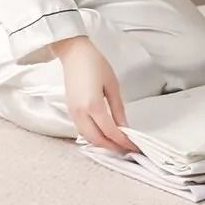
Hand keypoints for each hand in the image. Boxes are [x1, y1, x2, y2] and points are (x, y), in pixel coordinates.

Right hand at [51, 36, 139, 153]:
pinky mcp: (70, 111)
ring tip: (119, 145)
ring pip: (87, 137)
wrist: (74, 54)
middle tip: (129, 150)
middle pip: (97, 139)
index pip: (110, 131)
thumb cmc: (96, 65)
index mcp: (93, 105)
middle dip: (113, 147)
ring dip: (103, 144)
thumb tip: (125, 126)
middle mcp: (80, 113)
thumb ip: (118, 109)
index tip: (135, 146)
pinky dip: (93, 137)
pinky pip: (82, 130)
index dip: (123, 141)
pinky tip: (105, 136)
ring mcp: (72, 113)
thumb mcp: (113, 86)